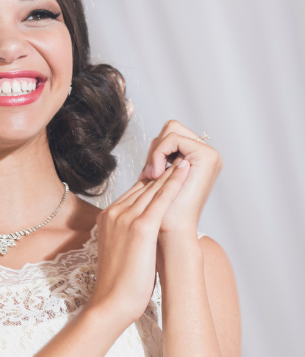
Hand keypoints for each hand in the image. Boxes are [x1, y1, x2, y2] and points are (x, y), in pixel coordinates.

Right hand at [90, 160, 190, 325]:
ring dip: (169, 171)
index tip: (166, 172)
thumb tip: (143, 231)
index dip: (151, 181)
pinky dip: (173, 182)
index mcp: (107, 217)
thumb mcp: (118, 249)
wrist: (111, 300)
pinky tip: (184, 171)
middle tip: (178, 158)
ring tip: (184, 157)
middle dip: (161, 172)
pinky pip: (160, 199)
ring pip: (151, 188)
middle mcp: (114, 212)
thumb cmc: (117, 282)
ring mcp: (125, 218)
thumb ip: (126, 233)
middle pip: (141, 186)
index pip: (132, 192)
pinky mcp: (140, 227)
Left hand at [140, 119, 221, 237]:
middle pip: (171, 127)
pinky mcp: (207, 156)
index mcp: (198, 158)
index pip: (169, 134)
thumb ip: (161, 160)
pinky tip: (156, 174)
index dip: (154, 151)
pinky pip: (173, 138)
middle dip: (155, 149)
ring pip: (171, 130)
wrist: (172, 229)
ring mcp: (210, 154)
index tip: (146, 176)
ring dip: (155, 152)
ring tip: (152, 176)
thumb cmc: (162, 209)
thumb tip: (154, 143)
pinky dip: (159, 153)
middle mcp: (208, 154)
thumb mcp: (159, 179)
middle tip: (149, 175)